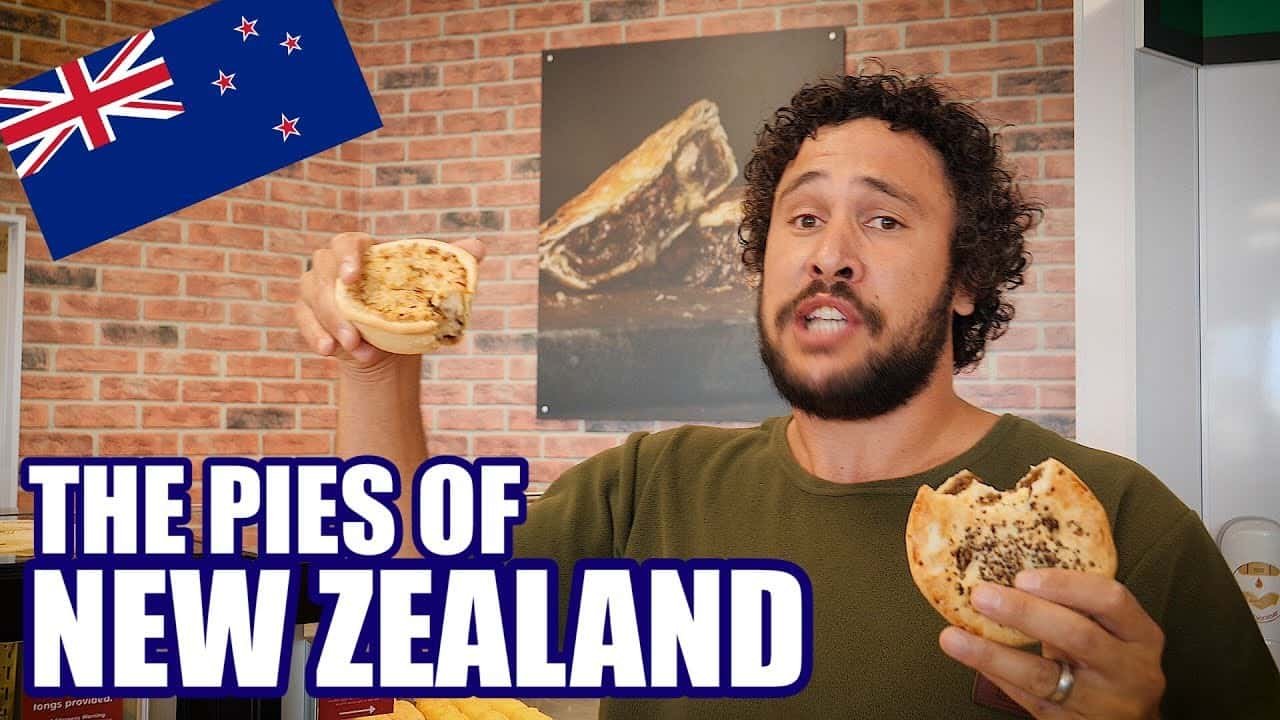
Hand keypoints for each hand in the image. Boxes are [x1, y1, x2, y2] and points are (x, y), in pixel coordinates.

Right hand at [295, 233, 485, 369]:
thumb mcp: (431, 287)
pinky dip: (315, 335)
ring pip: (311, 299)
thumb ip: (452, 263)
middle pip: (323, 273)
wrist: (393, 344)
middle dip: (337, 304)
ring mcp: (317, 289)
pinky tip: (329, 350)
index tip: (354, 278)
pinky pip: (304, 321)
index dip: (347, 257)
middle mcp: (334, 266)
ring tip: (353, 347)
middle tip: (355, 331)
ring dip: (331, 324)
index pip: (346, 243)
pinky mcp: (308, 314)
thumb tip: (479, 249)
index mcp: (362, 251)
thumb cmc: (410, 306)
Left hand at [939, 569, 1165, 718]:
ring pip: (1043, 676)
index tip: (1023, 576)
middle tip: (981, 596)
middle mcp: (1130, 671)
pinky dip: (996, 676)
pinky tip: (972, 658)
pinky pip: (1027, 699)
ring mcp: (1103, 703)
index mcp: (1141, 636)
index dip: (1066, 584)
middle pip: (1077, 636)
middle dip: (1024, 613)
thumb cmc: (1109, 661)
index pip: (1111, 599)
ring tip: (954, 638)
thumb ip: (1074, 606)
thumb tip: (1006, 566)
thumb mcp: (1108, 631)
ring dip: (993, 654)